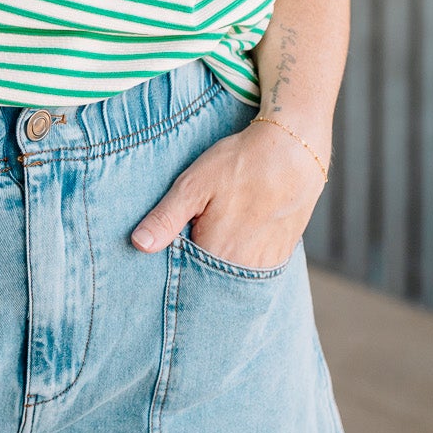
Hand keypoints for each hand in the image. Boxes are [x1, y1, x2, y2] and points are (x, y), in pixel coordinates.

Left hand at [131, 119, 327, 269]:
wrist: (293, 151)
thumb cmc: (241, 163)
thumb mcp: (194, 183)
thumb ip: (166, 218)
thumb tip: (139, 244)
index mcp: (216, 254)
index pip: (183, 278)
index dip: (173, 265)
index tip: (169, 249)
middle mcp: (242, 269)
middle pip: (208, 282)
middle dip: (195, 269)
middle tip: (196, 232)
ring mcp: (265, 266)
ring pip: (230, 277)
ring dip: (218, 265)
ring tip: (217, 232)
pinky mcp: (280, 257)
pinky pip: (252, 271)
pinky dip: (240, 261)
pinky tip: (237, 235)